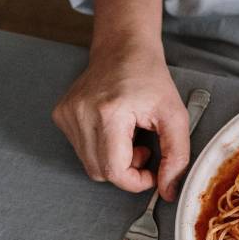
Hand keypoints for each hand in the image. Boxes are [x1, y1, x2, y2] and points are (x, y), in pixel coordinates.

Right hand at [52, 0, 185, 199]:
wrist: (124, 48)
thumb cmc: (151, 79)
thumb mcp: (176, 117)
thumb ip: (177, 157)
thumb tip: (169, 191)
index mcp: (109, 113)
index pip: (114, 171)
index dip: (136, 181)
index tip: (152, 170)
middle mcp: (80, 113)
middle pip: (100, 172)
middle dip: (127, 170)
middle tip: (143, 148)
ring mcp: (67, 114)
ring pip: (90, 165)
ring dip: (114, 160)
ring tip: (130, 136)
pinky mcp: (61, 114)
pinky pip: (81, 150)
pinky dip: (101, 149)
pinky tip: (115, 130)